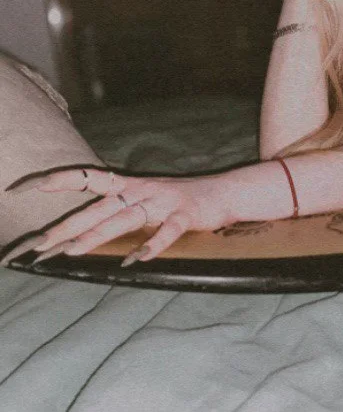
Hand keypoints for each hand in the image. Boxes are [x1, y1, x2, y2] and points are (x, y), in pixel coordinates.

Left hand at [1, 168, 236, 266]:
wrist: (225, 192)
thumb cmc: (180, 200)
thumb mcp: (145, 200)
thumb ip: (116, 211)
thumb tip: (78, 232)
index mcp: (129, 185)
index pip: (86, 178)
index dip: (55, 181)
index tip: (22, 188)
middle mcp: (141, 191)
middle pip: (97, 207)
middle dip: (66, 225)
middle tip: (37, 244)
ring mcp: (163, 202)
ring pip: (124, 218)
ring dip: (97, 234)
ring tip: (71, 251)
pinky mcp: (185, 215)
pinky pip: (167, 232)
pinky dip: (152, 245)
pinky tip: (137, 260)